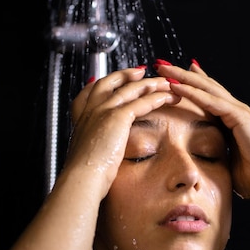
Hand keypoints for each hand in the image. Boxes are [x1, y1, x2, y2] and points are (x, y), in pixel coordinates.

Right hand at [66, 67, 179, 196]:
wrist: (83, 178)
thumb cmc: (85, 173)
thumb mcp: (86, 153)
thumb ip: (94, 144)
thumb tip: (100, 148)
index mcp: (81, 116)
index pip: (92, 89)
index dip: (106, 82)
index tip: (118, 80)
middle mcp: (91, 108)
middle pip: (111, 81)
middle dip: (127, 75)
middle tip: (142, 72)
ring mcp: (103, 110)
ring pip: (131, 89)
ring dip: (150, 84)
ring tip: (165, 83)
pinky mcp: (117, 117)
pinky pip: (142, 102)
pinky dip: (157, 97)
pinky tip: (168, 97)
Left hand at [154, 61, 249, 198]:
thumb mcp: (224, 162)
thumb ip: (212, 155)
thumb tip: (198, 164)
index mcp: (230, 120)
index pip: (207, 96)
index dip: (190, 84)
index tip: (171, 77)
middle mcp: (234, 110)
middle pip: (204, 86)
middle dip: (182, 74)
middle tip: (161, 64)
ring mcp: (238, 111)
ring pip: (206, 88)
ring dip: (183, 78)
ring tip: (164, 69)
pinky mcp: (240, 117)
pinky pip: (212, 101)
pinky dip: (193, 93)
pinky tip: (176, 86)